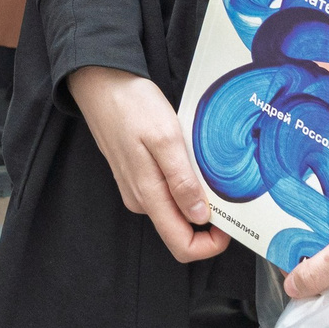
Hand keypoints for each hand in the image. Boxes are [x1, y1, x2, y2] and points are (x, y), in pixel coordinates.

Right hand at [67, 66, 231, 262]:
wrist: (99, 82)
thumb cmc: (132, 105)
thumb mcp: (165, 138)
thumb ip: (181, 181)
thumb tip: (200, 217)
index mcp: (148, 196)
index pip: (181, 245)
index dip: (210, 243)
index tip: (229, 221)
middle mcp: (140, 200)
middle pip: (180, 231)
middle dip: (207, 219)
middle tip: (224, 189)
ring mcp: (136, 188)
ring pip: (174, 210)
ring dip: (195, 196)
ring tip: (203, 164)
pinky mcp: (135, 174)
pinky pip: (165, 192)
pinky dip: (183, 182)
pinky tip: (186, 157)